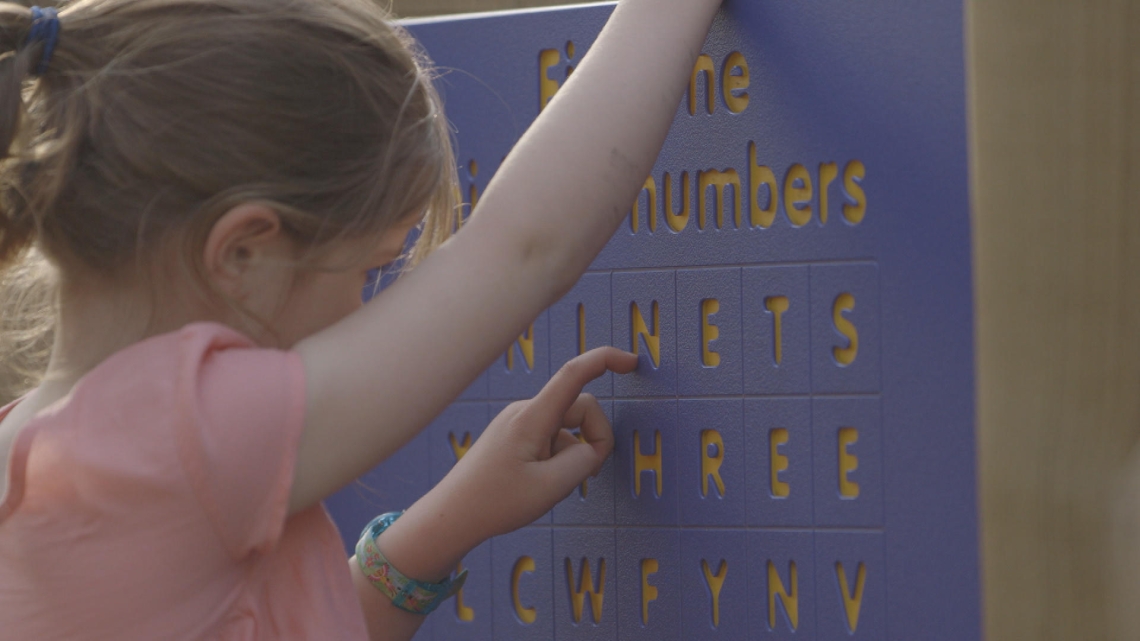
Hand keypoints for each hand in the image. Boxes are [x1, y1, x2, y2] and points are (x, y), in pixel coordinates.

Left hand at [442, 346, 637, 539]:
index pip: (575, 375)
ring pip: (567, 429)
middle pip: (579, 409)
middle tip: (586, 476)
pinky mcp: (514, 436)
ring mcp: (518, 423)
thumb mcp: (551, 488)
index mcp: (532, 417)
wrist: (451, 517)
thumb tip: (593, 449)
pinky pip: (551, 439)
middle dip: (593, 439)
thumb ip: (584, 462)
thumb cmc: (494, 503)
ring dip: (573, 455)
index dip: (606, 361)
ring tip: (548, 488)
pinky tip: (538, 485)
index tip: (632, 362)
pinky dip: (559, 459)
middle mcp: (524, 412)